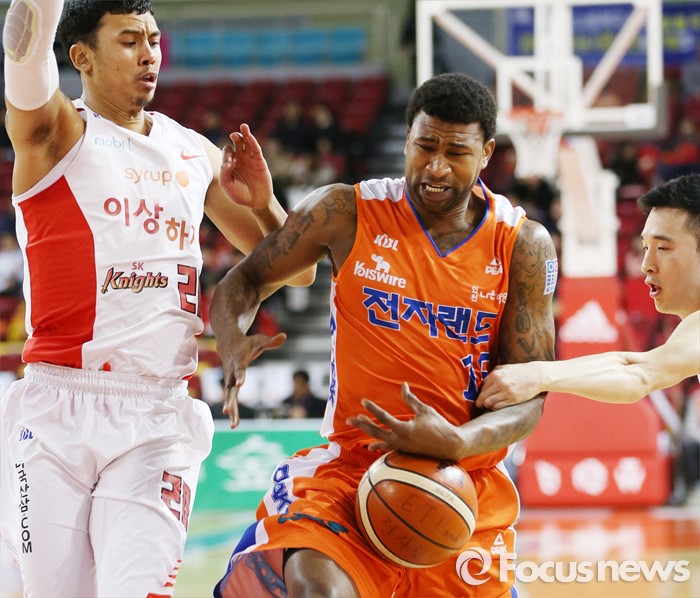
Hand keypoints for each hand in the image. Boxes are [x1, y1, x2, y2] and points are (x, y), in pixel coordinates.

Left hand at [219, 124, 273, 210]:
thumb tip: (227, 163)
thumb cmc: (239, 195)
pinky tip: (250, 137)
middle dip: (235, 137)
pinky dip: (253, 143)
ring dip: (245, 134)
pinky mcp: (260, 162)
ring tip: (243, 126)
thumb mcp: (227, 185)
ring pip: (247, 143)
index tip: (229, 166)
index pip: (227, 152)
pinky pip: (256, 150)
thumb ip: (224, 174)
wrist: (255, 202)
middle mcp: (240, 158)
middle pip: (237, 142)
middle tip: (233, 135)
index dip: (227, 155)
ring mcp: (250, 159)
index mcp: (230, 162)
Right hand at [219, 331, 285, 427]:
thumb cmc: (246, 343)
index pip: (239, 370)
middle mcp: (231, 373)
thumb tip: (284, 336)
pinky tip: (234, 422)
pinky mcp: (229, 385)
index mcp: (239, 362)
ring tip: (234, 425)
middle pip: (230, 388)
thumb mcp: (259, 340)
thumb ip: (271, 341)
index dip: (239, 376)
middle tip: (227, 411)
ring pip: (229, 396)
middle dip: (229, 400)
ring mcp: (229, 380)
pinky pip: (230, 398)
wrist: (227, 343)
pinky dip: (232, 410)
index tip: (239, 384)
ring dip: (231, 410)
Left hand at [346, 382, 463, 459]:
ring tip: (356, 425)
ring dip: (367, 432)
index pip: (383, 418)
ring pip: (379, 440)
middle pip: (376, 431)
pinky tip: (370, 446)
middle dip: (362, 424)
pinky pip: (387, 449)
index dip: (372, 409)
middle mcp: (400, 440)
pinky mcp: (404, 451)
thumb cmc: (439, 426)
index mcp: (404, 429)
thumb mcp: (425, 410)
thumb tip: (403, 385)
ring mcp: (401, 447)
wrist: (450, 445)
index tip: (363, 401)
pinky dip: (378, 446)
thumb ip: (411, 399)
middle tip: (350, 418)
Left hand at [475, 364, 541, 409]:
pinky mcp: (513, 399)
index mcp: (495, 375)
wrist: (536, 375)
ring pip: (488, 403)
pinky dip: (494, 408)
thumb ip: (493, 374)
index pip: (481, 388)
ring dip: (487, 405)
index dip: (480, 393)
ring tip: (488, 406)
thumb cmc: (519, 371)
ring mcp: (506, 392)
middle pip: (483, 396)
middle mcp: (499, 383)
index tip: (480, 397)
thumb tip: (483, 383)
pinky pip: (498, 407)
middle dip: (480, 402)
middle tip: (480, 405)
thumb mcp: (504, 368)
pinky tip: (496, 407)